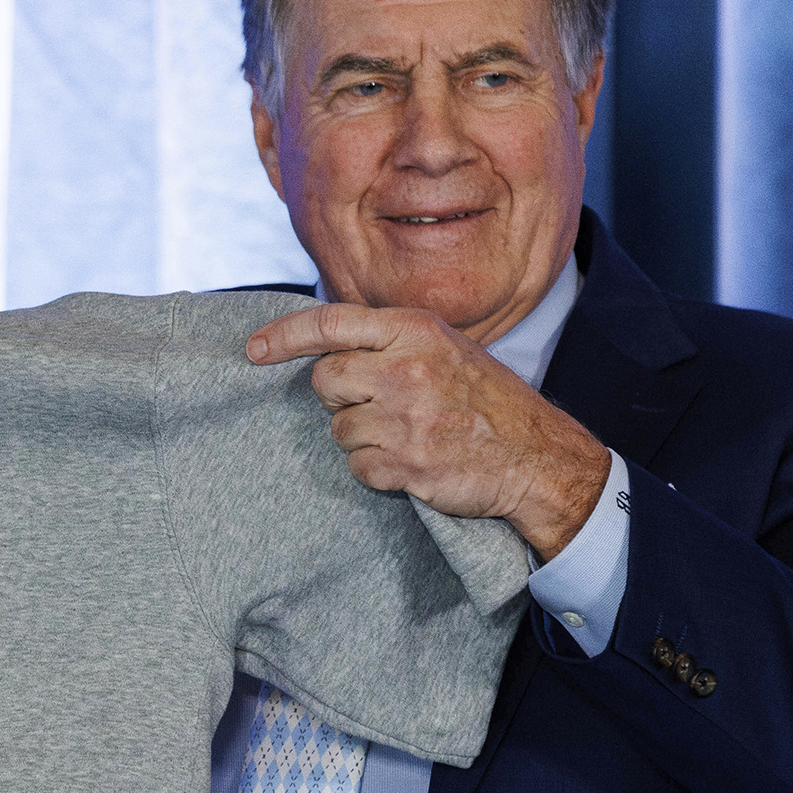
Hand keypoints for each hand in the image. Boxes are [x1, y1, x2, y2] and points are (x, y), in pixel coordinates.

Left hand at [247, 304, 609, 558]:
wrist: (538, 456)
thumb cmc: (485, 399)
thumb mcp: (444, 347)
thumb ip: (389, 341)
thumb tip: (324, 346)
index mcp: (415, 330)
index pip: (330, 323)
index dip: (284, 335)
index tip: (254, 349)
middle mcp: (407, 369)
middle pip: (325, 381)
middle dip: (340, 398)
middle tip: (378, 404)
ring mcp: (407, 418)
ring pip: (338, 429)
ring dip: (361, 437)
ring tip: (405, 434)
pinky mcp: (408, 464)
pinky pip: (357, 467)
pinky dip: (375, 470)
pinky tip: (410, 461)